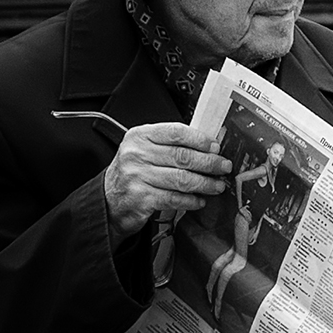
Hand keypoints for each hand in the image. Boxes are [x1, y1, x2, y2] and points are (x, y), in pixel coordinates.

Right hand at [104, 122, 231, 242]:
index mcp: (140, 136)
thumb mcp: (144, 149)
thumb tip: (207, 146)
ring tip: (217, 186)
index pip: (175, 132)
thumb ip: (169, 144)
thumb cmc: (133, 172)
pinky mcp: (141, 198)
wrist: (109, 199)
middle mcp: (137, 154)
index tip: (215, 147)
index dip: (200, 139)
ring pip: (181, 179)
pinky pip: (174, 198)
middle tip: (223, 167)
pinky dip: (191, 200)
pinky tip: (200, 200)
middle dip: (209, 163)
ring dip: (205, 183)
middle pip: (182, 156)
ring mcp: (138, 176)